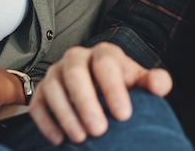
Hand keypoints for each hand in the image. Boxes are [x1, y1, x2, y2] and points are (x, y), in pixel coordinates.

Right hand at [28, 42, 171, 144]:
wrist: (97, 89)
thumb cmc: (120, 86)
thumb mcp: (139, 81)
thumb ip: (154, 81)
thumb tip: (158, 86)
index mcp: (103, 54)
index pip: (106, 64)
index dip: (114, 89)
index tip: (124, 115)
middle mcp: (76, 58)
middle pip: (75, 73)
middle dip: (86, 102)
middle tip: (100, 130)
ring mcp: (55, 74)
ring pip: (53, 88)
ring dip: (66, 114)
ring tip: (81, 138)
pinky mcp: (40, 92)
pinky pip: (37, 104)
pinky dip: (46, 123)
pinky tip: (59, 139)